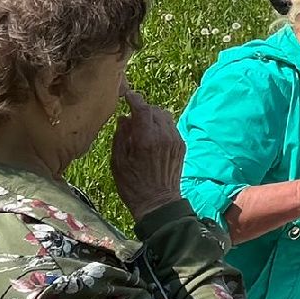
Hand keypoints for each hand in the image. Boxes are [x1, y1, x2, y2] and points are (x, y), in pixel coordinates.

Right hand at [112, 87, 185, 220]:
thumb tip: (124, 118)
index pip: (143, 109)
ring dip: (152, 117)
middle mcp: (164, 136)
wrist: (159, 203)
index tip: (127, 95)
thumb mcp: (118, 162)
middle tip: (131, 116)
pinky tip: (152, 137)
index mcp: (146, 140)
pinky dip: (161, 126)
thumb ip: (120, 136)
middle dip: (142, 109)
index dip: (134, 99)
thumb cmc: (133, 185)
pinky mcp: (181, 146)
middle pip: (154, 110)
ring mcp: (175, 140)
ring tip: (141, 127)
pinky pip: (171, 127)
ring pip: (165, 116)